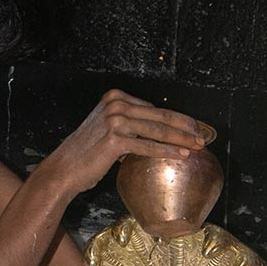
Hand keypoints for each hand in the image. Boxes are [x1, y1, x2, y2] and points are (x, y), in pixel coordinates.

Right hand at [38, 91, 206, 200]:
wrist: (64, 169)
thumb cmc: (87, 153)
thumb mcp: (108, 128)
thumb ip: (130, 123)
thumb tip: (159, 128)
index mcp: (116, 97)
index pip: (154, 108)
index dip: (177, 118)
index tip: (193, 127)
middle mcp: (116, 104)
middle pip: (160, 115)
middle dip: (185, 127)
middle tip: (202, 136)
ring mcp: (115, 120)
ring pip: (157, 130)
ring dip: (181, 139)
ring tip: (197, 146)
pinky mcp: (115, 139)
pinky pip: (147, 146)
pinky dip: (167, 151)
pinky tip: (181, 155)